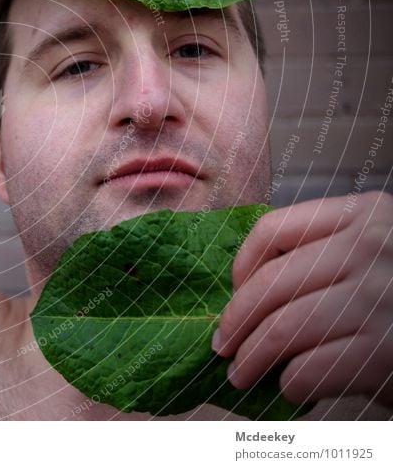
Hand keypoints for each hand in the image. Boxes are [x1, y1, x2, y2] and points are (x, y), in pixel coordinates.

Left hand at [212, 191, 392, 408]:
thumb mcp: (374, 253)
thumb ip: (322, 255)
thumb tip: (243, 289)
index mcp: (363, 213)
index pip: (272, 229)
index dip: (240, 266)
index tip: (233, 295)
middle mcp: (372, 248)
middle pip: (270, 284)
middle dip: (235, 322)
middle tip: (222, 346)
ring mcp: (381, 298)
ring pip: (283, 329)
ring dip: (252, 358)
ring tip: (241, 373)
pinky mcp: (388, 350)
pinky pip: (312, 369)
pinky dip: (291, 383)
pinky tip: (291, 387)